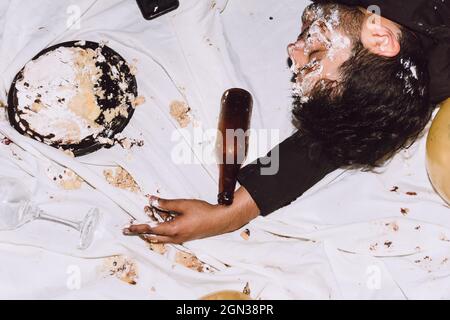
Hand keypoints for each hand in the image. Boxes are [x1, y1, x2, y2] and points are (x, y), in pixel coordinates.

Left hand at [123, 187, 259, 243]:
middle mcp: (174, 237)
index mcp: (172, 230)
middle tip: (130, 225)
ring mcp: (179, 238)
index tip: (126, 228)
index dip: (137, 228)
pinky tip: (162, 215)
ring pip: (159, 235)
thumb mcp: (183, 204)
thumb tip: (151, 200)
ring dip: (152, 226)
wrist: (220, 220)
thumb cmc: (203, 212)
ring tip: (147, 213)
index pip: (150, 229)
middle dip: (141, 229)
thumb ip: (166, 204)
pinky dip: (161, 226)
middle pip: (152, 235)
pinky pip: (167, 234)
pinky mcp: (184, 236)